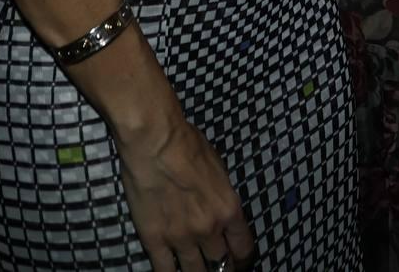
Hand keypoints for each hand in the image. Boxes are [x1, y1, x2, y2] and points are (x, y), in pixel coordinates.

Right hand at [116, 106, 255, 270]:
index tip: (238, 260)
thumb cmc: (188, 144)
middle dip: (221, 268)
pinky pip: (164, 270)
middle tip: (217, 268)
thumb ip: (221, 196)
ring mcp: (181, 238)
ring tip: (196, 271)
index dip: (242, 259)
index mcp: (229, 210)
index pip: (244, 248)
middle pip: (221, 265)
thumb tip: (219, 208)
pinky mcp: (154, 239)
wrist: (155, 140)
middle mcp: (209, 229)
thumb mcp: (219, 169)